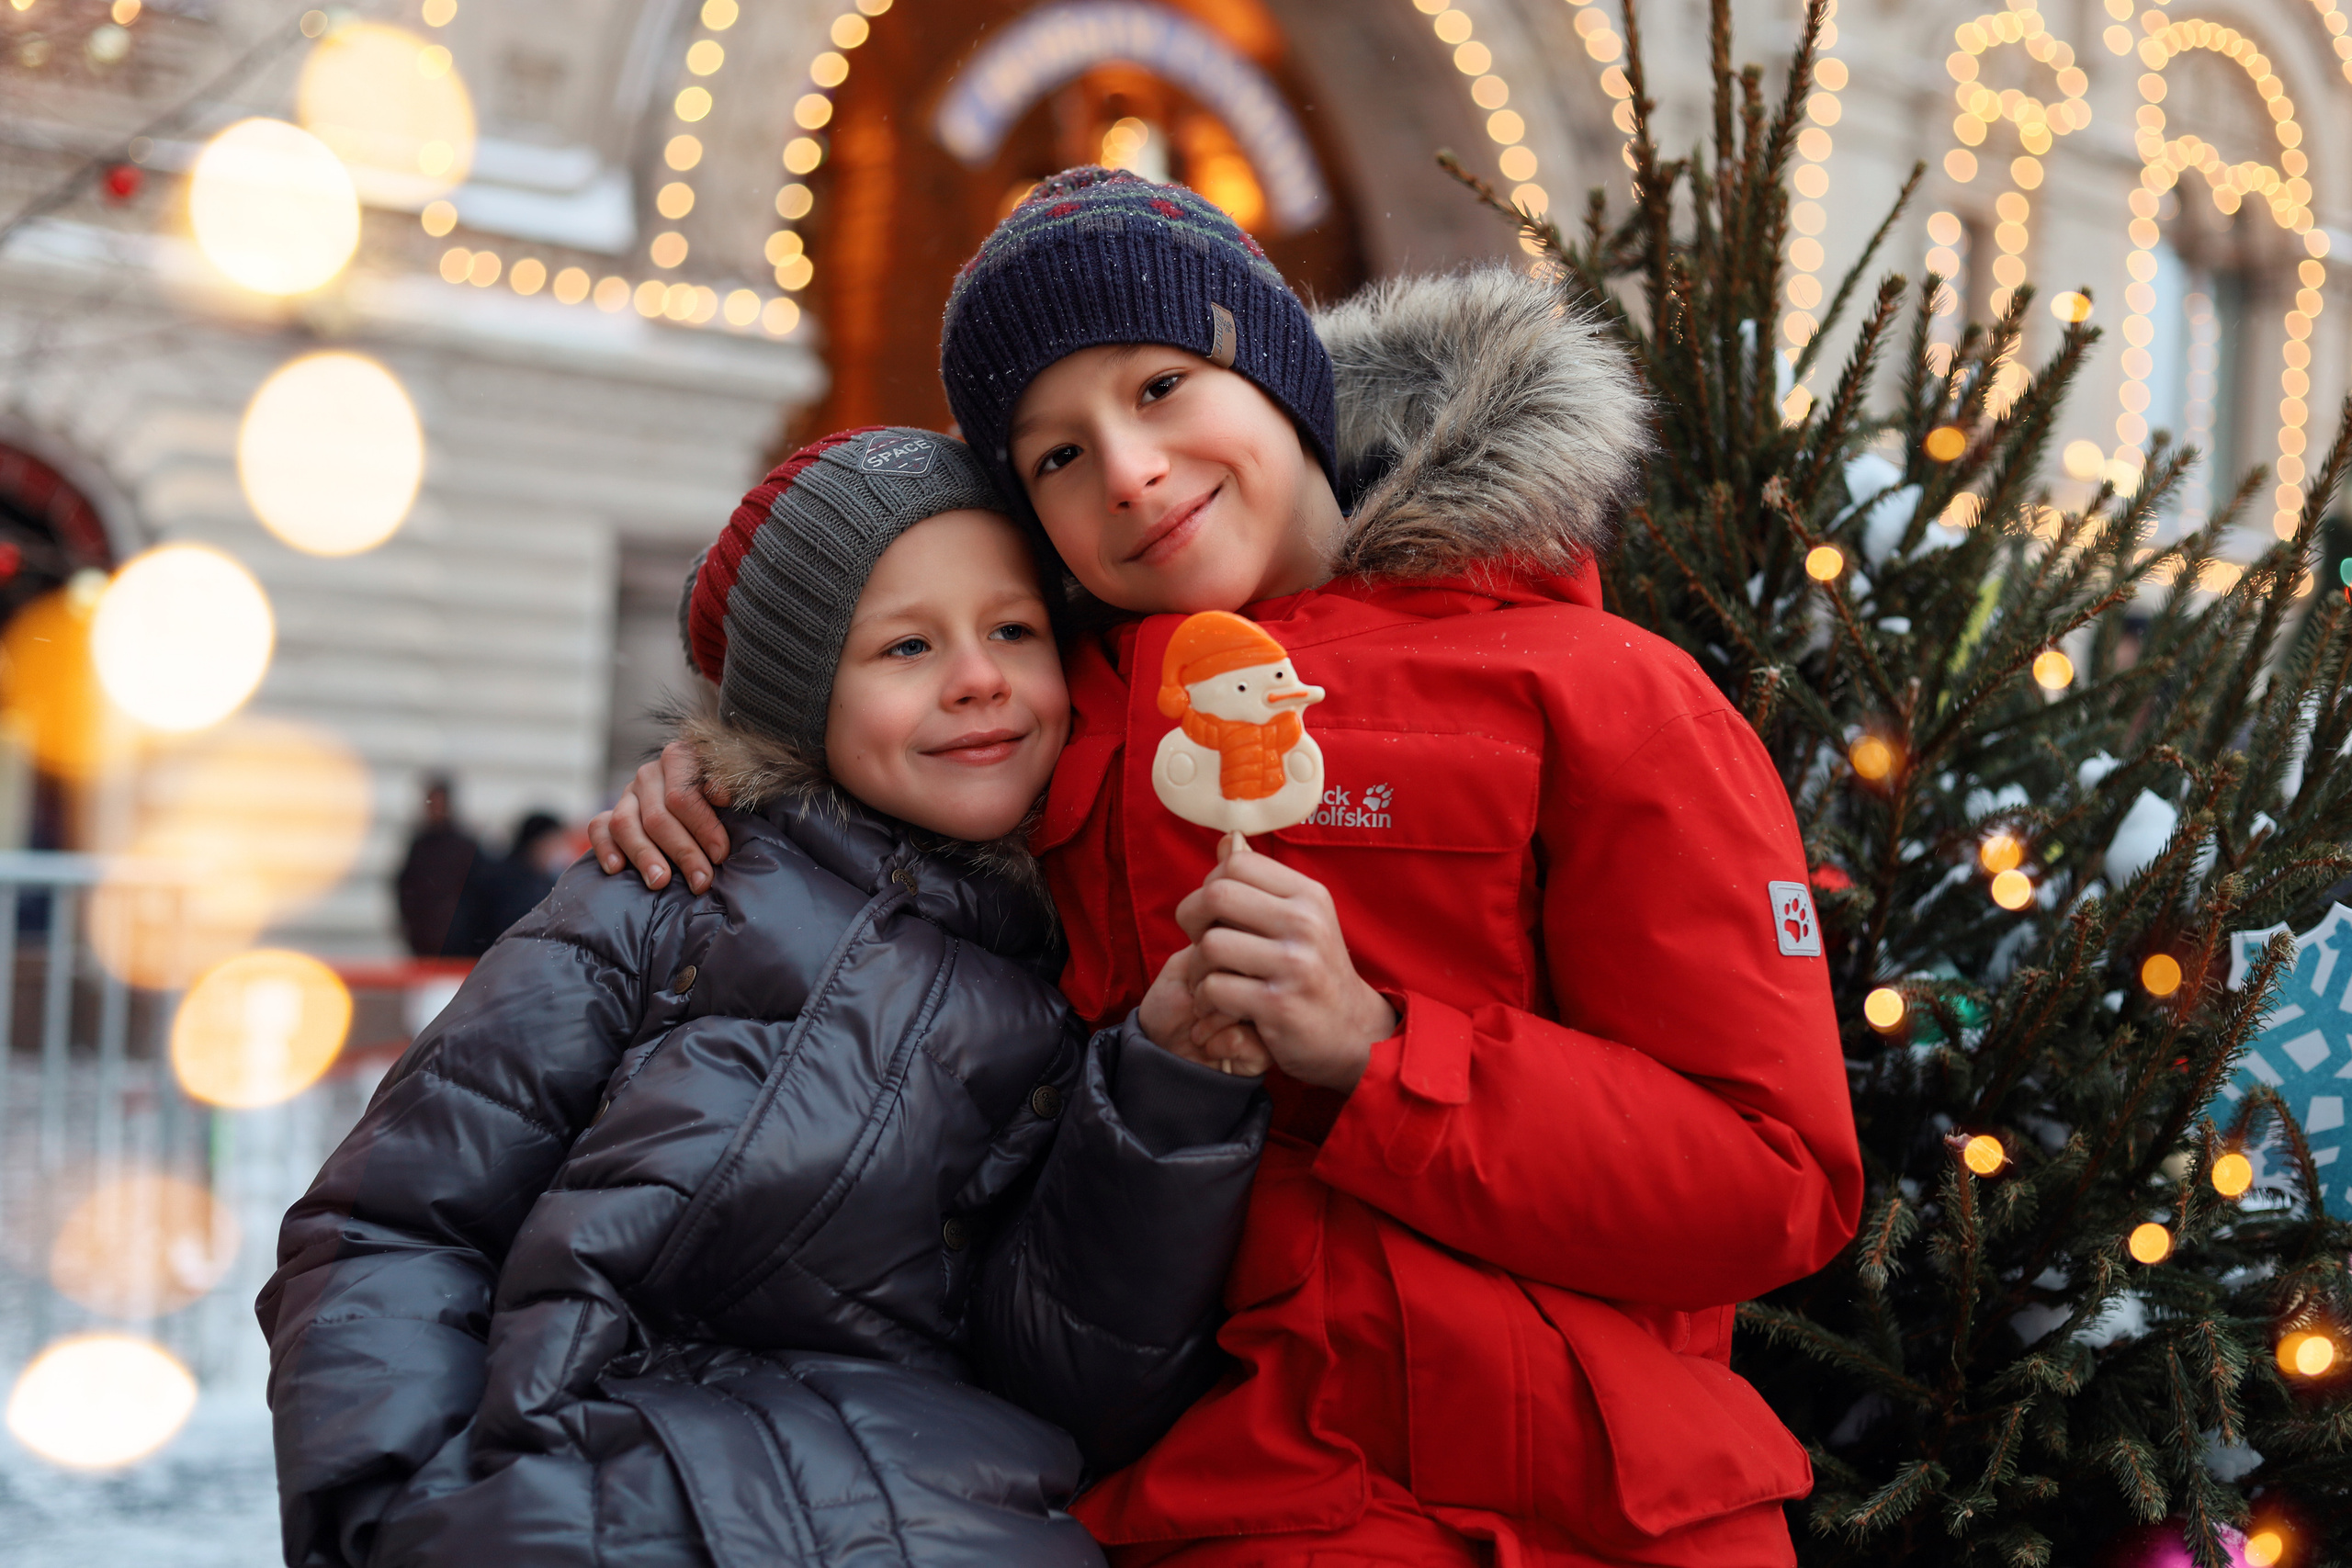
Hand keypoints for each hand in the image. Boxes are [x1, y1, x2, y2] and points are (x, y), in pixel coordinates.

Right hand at [585, 740, 731, 891]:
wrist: (700, 807)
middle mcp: (650, 774)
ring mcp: (627, 795)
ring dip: (644, 856)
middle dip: (682, 852)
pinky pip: (598, 828)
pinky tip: (617, 868)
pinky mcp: (609, 814)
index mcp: (680, 760)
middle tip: (701, 881)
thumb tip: (722, 795)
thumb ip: (730, 789)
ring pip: (624, 823)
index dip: (703, 827)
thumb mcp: (734, 793)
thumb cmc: (725, 806)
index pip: (684, 796)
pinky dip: (605, 848)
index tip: (720, 855)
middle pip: (657, 816)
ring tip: (661, 882)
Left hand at [1139, 946, 1271, 1075]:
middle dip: (1205, 987)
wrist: (1163, 1057)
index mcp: (1248, 959)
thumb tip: (1237, 925)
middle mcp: (1264, 985)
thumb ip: (1214, 938)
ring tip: (1202, 1027)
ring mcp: (1268, 1018)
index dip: (1206, 958)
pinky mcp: (1266, 1051)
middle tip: (1197, 1004)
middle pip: (1244, 970)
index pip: (1242, 939)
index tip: (1195, 976)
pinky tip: (1212, 1047)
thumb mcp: (1185, 963)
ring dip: (1208, 1019)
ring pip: (1244, 1003)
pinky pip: (1242, 1037)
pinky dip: (1215, 1043)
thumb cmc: (1171, 1007)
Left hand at [1174, 834, 1395, 1092]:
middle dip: (1192, 918)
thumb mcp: (1302, 919)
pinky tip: (1215, 1004)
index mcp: (1308, 895)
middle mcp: (1305, 923)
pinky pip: (1214, 988)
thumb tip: (1228, 840)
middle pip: (1216, 895)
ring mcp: (1293, 964)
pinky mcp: (1277, 1004)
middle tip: (1198, 942)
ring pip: (1209, 945)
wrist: (1351, 1033)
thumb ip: (1262, 883)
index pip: (1237, 863)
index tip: (1213, 912)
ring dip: (1196, 967)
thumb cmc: (1314, 972)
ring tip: (1207, 978)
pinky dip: (1204, 999)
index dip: (1210, 884)